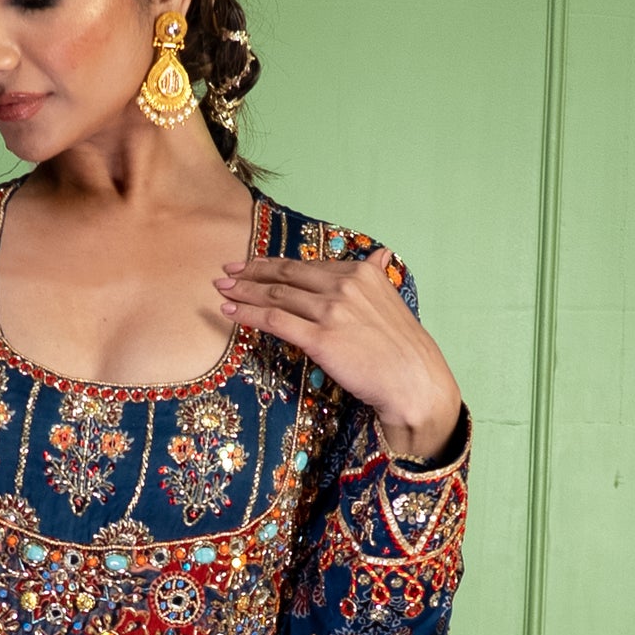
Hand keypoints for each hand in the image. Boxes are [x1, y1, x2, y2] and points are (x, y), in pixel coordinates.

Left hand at [216, 246, 462, 457]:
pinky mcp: (320, 338)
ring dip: (244, 291)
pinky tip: (232, 311)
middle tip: (226, 271)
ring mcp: (331, 311)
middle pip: (286, 275)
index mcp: (359, 273)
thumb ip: (378, 275)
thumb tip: (380, 254)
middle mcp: (343, 286)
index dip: (273, 264)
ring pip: (276, 296)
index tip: (251, 264)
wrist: (412, 380)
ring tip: (222, 290)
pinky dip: (249, 314)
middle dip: (251, 272)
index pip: (306, 266)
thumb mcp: (392, 300)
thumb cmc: (401, 347)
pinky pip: (276, 321)